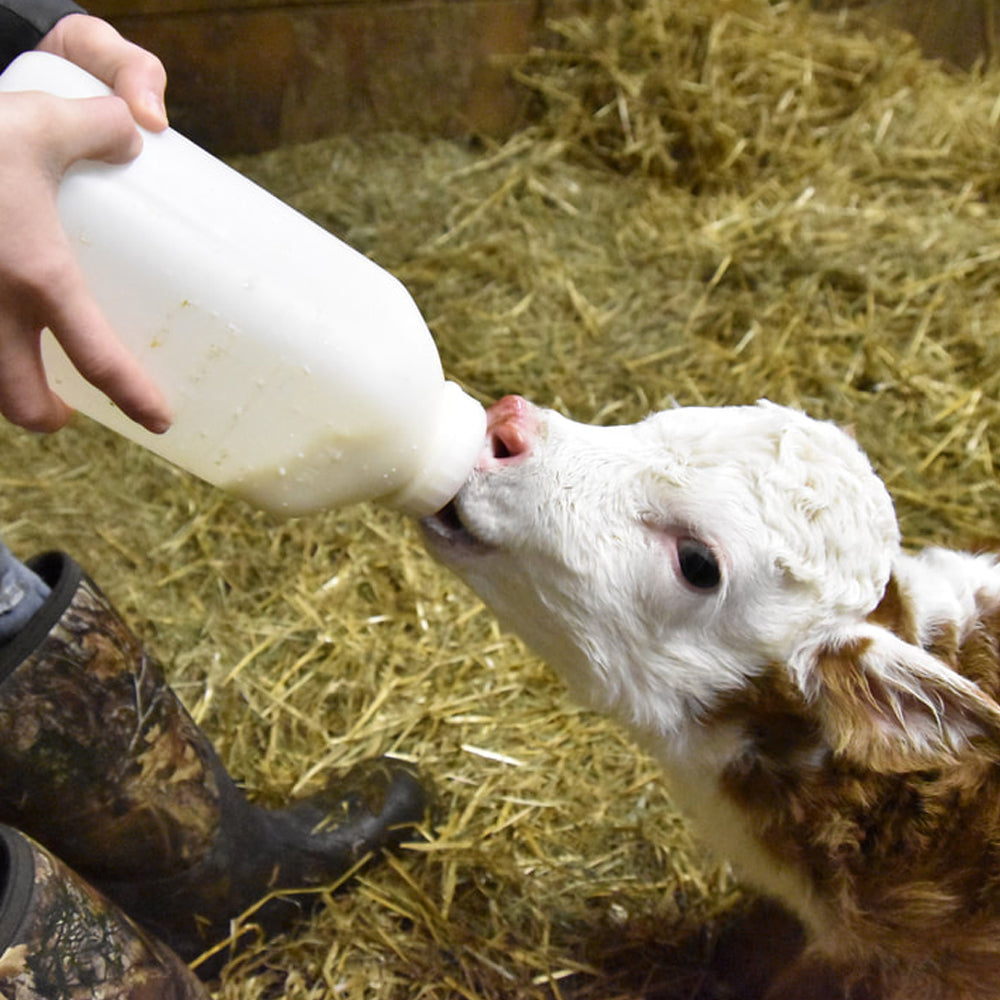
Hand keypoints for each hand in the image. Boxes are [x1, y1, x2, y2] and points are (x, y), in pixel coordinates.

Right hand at [0, 14, 171, 432]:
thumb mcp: (41, 119)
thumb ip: (100, 127)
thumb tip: (139, 133)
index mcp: (37, 276)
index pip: (99, 360)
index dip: (135, 398)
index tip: (158, 420)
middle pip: (22, 402)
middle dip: (46, 415)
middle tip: (67, 407)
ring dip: (1, 388)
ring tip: (21, 371)